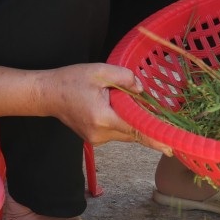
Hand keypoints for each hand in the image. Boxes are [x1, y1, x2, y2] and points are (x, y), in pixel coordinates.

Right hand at [39, 63, 172, 154]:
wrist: (47, 94)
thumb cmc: (71, 81)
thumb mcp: (99, 71)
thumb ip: (124, 77)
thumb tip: (142, 89)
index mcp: (103, 118)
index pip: (135, 130)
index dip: (155, 138)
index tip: (171, 147)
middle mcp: (100, 133)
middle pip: (132, 132)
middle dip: (141, 119)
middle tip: (144, 103)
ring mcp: (96, 138)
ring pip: (124, 132)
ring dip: (128, 119)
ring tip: (113, 99)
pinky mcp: (94, 138)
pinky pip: (115, 131)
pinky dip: (119, 121)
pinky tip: (109, 105)